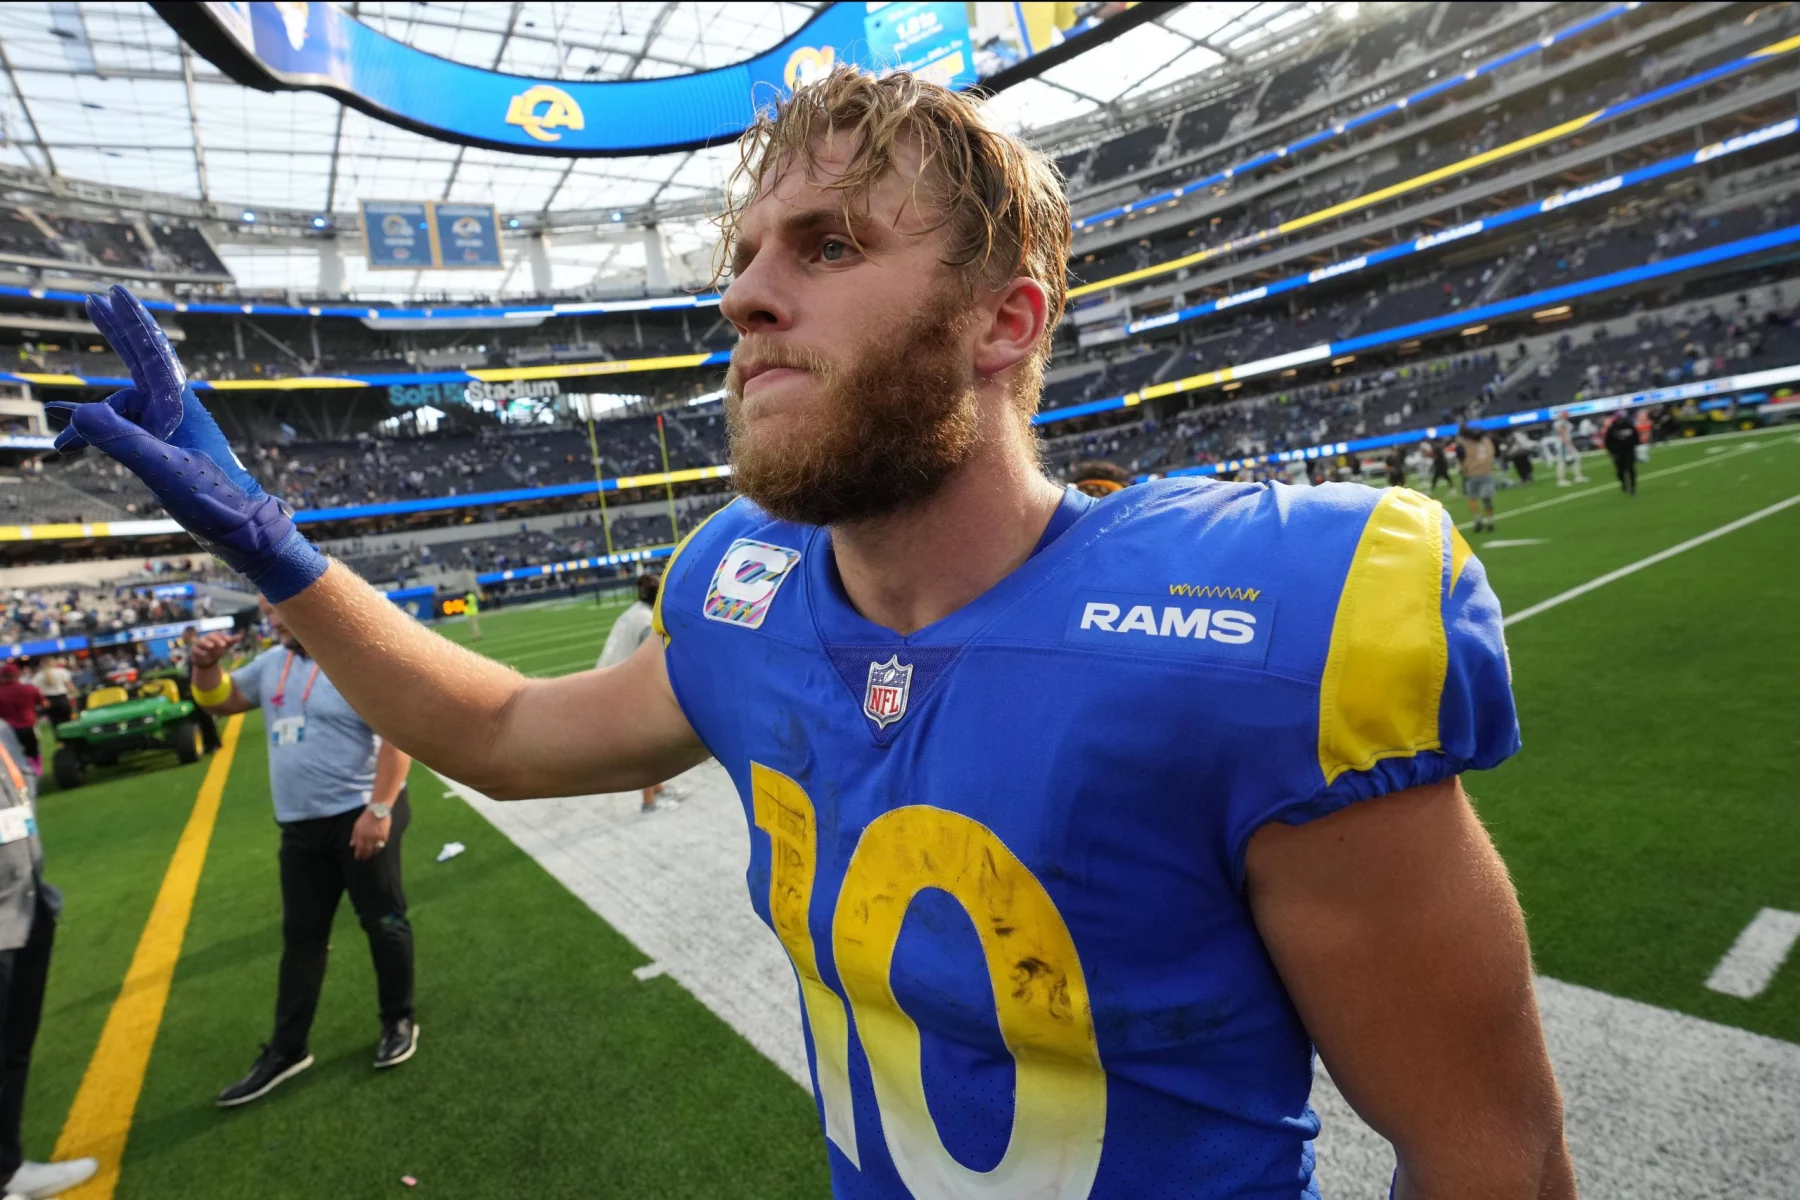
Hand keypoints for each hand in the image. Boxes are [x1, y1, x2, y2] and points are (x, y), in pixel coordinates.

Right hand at [44, 286, 327, 602]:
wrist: (245, 531)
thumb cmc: (214, 500)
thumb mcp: (162, 471)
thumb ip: (123, 442)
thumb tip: (81, 414)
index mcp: (179, 406)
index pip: (150, 353)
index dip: (129, 322)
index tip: (110, 294)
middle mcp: (176, 410)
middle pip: (139, 362)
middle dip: (116, 334)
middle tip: (95, 303)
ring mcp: (172, 428)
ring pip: (121, 409)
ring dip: (89, 423)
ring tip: (59, 450)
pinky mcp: (169, 447)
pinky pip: (126, 430)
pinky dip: (100, 436)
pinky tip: (73, 450)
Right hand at [188, 631, 234, 669]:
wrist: (208, 660)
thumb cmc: (217, 650)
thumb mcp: (225, 646)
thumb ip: (232, 641)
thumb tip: (240, 636)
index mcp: (214, 636)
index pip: (219, 634)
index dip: (224, 636)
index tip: (230, 640)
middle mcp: (206, 638)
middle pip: (211, 636)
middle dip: (217, 640)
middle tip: (224, 645)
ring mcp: (199, 643)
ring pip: (201, 641)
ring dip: (206, 643)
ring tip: (212, 646)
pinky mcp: (194, 650)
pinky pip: (196, 650)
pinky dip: (200, 652)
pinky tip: (205, 654)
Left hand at [350, 807, 390, 860]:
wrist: (378, 810)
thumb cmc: (366, 817)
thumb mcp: (357, 826)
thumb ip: (354, 836)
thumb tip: (352, 845)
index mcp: (361, 835)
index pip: (359, 848)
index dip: (358, 854)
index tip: (358, 858)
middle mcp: (369, 837)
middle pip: (367, 850)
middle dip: (365, 855)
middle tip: (364, 858)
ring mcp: (378, 837)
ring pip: (375, 849)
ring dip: (372, 853)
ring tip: (371, 855)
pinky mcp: (385, 835)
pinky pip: (382, 844)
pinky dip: (379, 848)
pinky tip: (378, 849)